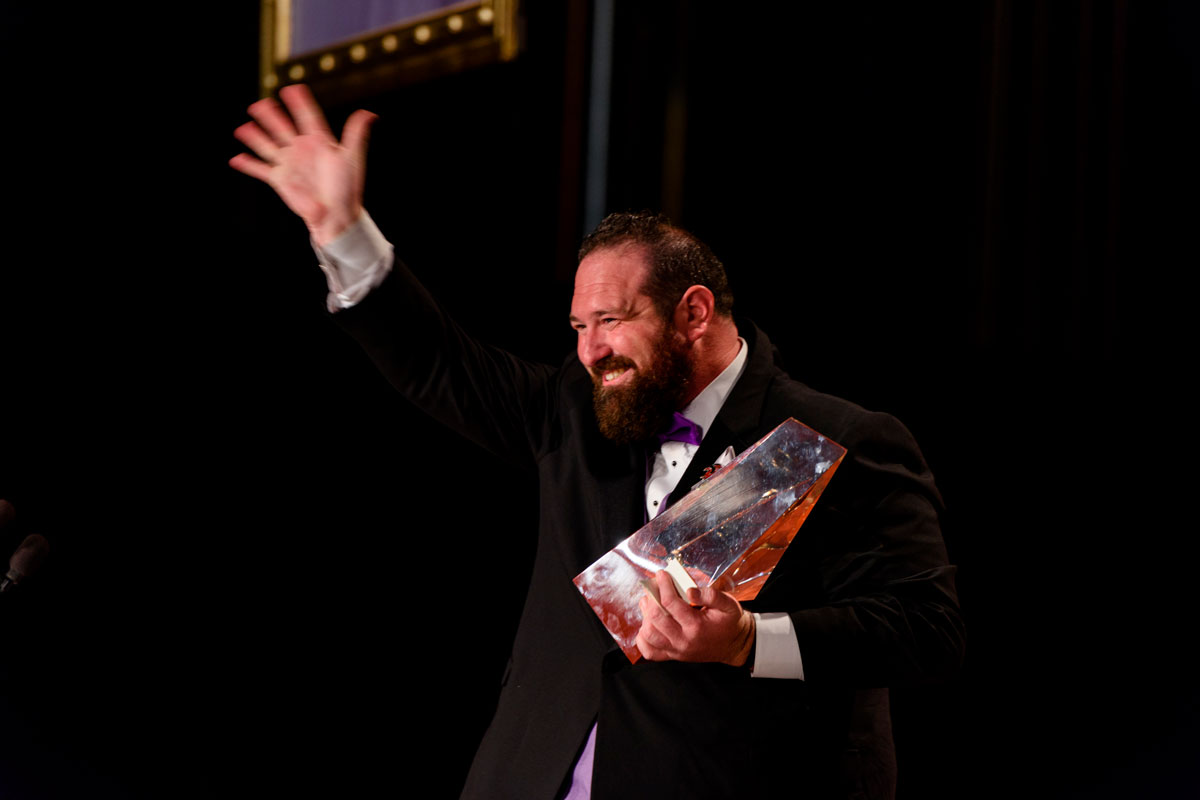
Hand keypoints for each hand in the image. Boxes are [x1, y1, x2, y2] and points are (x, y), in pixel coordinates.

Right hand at [230, 84, 376, 246]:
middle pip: (282, 127)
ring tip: (243, 127)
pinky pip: (260, 169)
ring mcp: (289, 164)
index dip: (300, 103)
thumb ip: (356, 133)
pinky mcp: (280, 179)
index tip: (292, 89)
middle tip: (261, 103)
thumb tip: (369, 114)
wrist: (336, 214)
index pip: (307, 117)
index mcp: (319, 142)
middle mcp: (301, 150)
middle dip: (271, 115)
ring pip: (268, 145)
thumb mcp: (352, 157)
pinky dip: (248, 164)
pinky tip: (236, 158)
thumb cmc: (347, 188)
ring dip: (255, 136)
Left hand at [637, 571, 754, 666]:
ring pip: (649, 635)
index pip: (670, 603)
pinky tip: (648, 624)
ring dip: (645, 616)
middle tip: (653, 586)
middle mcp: (683, 640)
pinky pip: (649, 651)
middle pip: (655, 618)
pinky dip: (643, 638)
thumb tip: (690, 590)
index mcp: (696, 626)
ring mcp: (676, 650)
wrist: (734, 645)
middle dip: (650, 598)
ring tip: (649, 603)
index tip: (661, 574)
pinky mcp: (673, 655)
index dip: (663, 585)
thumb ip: (711, 595)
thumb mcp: (729, 604)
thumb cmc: (729, 623)